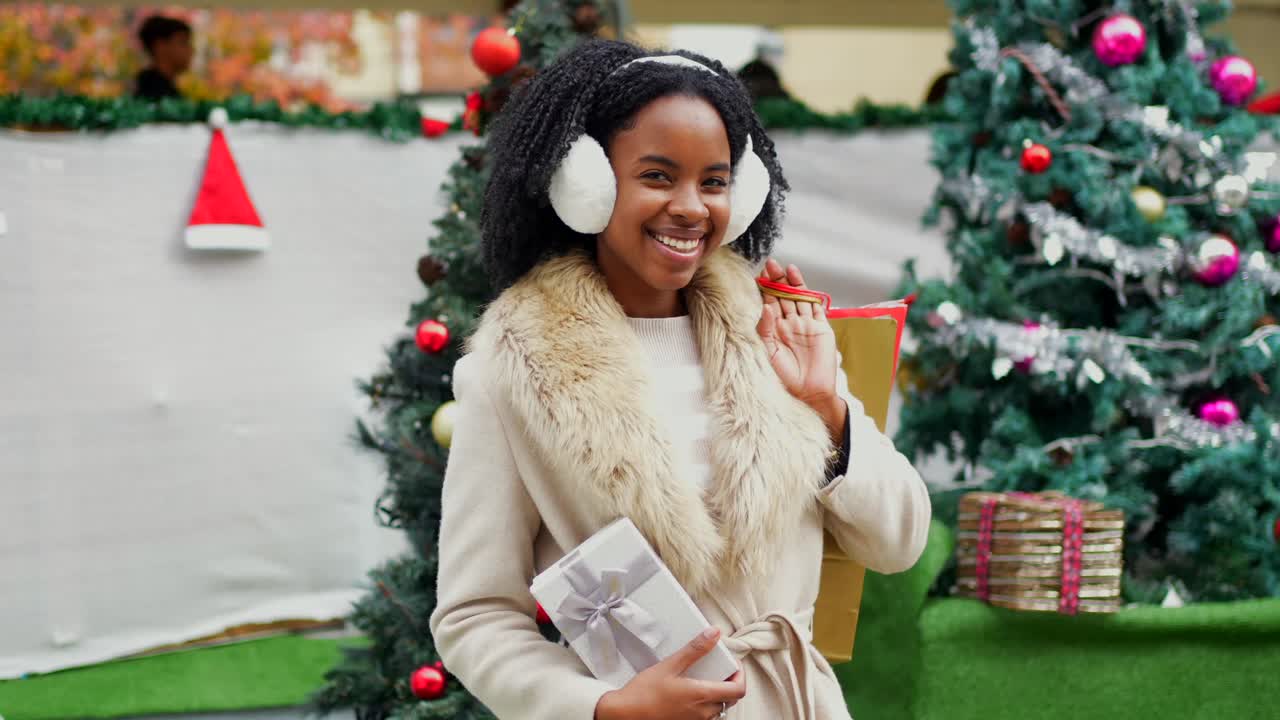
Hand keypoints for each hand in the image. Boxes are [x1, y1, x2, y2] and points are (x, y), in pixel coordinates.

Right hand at [594, 628, 745, 719]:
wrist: (625, 714)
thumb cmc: (644, 693)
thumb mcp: (670, 665)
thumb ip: (695, 649)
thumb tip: (714, 634)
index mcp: (702, 696)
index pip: (738, 690)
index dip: (741, 676)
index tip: (733, 665)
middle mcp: (703, 713)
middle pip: (730, 700)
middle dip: (729, 683)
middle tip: (720, 670)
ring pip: (718, 709)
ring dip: (717, 695)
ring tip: (703, 680)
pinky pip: (705, 716)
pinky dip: (705, 704)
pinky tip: (690, 694)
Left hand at [756, 259, 844, 434]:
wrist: (809, 392)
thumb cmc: (785, 377)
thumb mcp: (767, 352)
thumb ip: (765, 329)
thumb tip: (766, 307)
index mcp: (775, 330)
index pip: (769, 304)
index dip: (765, 289)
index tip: (759, 275)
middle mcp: (790, 324)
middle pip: (783, 297)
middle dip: (777, 281)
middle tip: (770, 264)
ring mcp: (806, 325)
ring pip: (798, 298)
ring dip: (791, 283)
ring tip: (783, 267)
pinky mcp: (821, 328)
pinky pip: (815, 306)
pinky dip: (808, 293)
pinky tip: (799, 281)